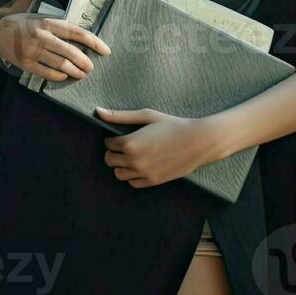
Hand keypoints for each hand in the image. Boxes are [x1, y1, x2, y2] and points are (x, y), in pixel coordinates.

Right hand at [0, 13, 110, 80]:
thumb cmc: (29, 26)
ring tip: (81, 74)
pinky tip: (64, 76)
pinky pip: (47, 73)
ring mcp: (32, 50)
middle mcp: (41, 35)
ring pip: (61, 64)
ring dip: (75, 71)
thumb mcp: (44, 21)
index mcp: (49, 22)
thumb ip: (62, 30)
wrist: (1, 31)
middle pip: (70, 51)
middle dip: (85, 62)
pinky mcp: (26, 62)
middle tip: (91, 68)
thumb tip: (87, 44)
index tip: (106, 51)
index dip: (94, 42)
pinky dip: (59, 76)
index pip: (77, 32)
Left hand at [95, 108, 228, 187]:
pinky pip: (133, 183)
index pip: (108, 144)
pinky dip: (132, 176)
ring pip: (118, 174)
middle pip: (109, 160)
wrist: (198, 142)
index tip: (121, 135)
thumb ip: (120, 116)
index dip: (112, 138)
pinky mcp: (153, 181)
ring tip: (132, 156)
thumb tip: (98, 111)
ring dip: (121, 165)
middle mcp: (134, 161)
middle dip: (113, 152)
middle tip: (125, 146)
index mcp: (130, 144)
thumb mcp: (146, 116)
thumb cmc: (172, 125)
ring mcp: (143, 173)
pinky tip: (141, 165)